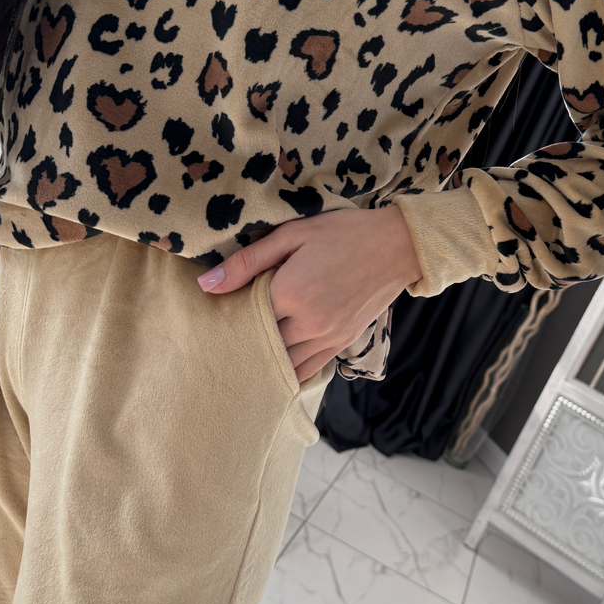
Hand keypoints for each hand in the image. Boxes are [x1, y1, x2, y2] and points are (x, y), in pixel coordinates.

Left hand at [196, 206, 421, 380]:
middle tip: (224, 340)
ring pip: (283, 363)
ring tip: (246, 355)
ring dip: (265, 360)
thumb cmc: (344, 233)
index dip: (228, 319)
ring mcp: (327, 336)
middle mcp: (308, 322)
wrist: (397, 245)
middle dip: (243, 342)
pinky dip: (290, 371)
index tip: (215, 316)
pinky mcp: (342, 343)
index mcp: (290, 293)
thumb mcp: (292, 235)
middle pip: (261, 345)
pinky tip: (276, 367)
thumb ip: (248, 261)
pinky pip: (308, 369)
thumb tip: (206, 284)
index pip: (243, 319)